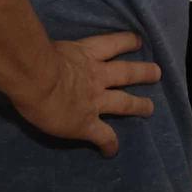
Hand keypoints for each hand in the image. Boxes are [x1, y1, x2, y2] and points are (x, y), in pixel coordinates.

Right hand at [10, 32, 160, 157]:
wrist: (37, 79)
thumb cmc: (34, 59)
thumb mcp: (46, 46)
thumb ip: (50, 50)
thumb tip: (39, 50)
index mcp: (83, 53)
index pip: (109, 44)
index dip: (124, 41)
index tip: (136, 40)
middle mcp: (95, 75)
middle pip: (126, 72)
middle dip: (142, 72)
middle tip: (157, 72)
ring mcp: (95, 100)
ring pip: (124, 102)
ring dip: (139, 105)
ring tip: (150, 107)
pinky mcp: (87, 123)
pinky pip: (105, 136)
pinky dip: (110, 145)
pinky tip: (112, 151)